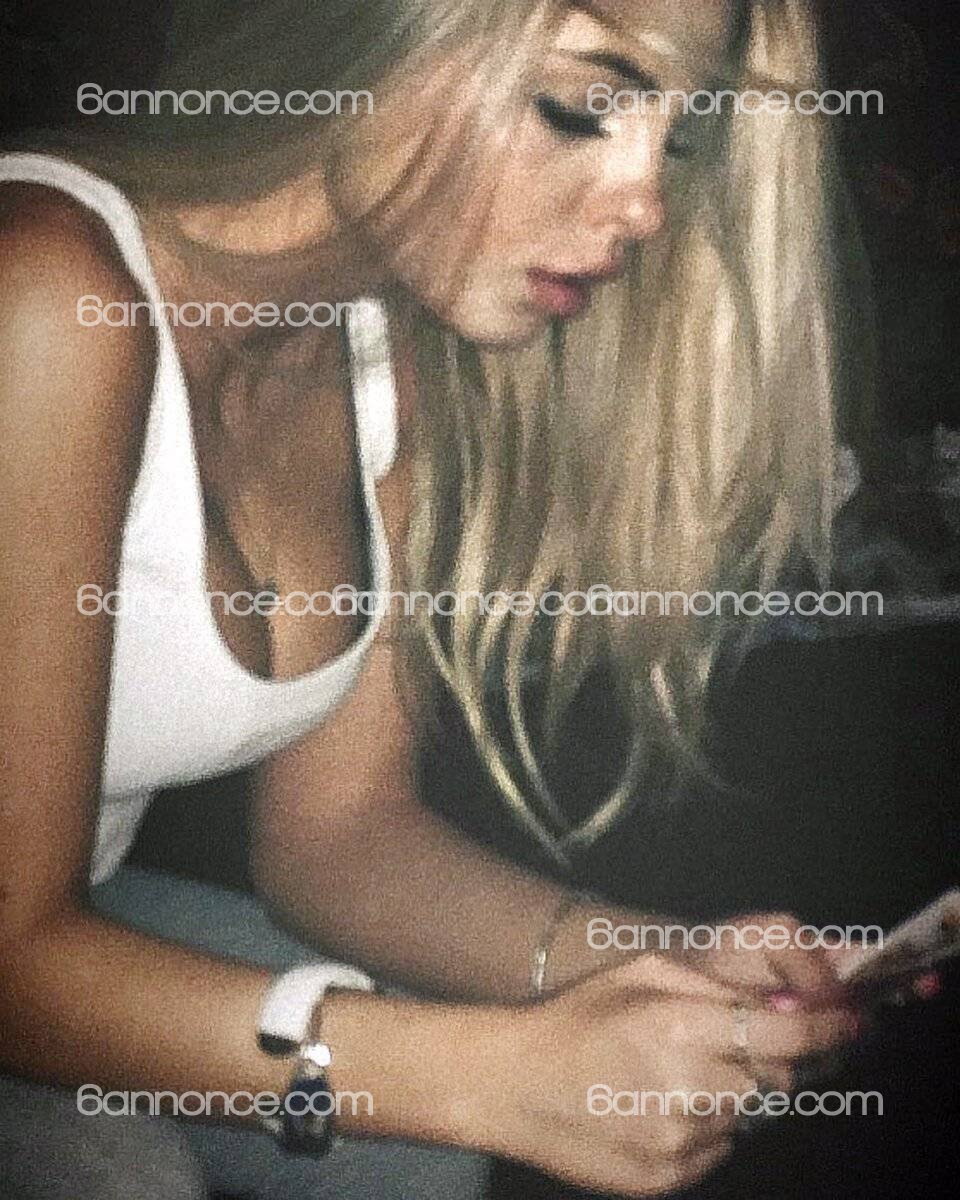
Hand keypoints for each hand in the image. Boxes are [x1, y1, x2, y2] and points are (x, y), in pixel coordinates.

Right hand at [490, 947, 859, 1197]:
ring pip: (743, 1117)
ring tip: (668, 1078)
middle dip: (756, 1060)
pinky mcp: (667, 1178)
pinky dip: (700, 1129)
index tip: (846, 1022)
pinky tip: (652, 1108)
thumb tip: (781, 1003)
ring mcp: (678, 1141)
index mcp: (679, 1026)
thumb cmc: (579, 1018)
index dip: (825, 1027)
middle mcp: (687, 1088)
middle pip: (772, 1081)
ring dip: (724, 1096)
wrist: (514, 1084)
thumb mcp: (640, 971)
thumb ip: (713, 984)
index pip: (784, 1034)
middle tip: (711, 1046)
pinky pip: (715, 1151)